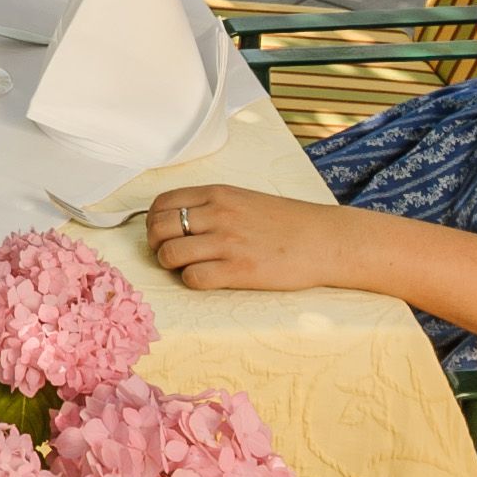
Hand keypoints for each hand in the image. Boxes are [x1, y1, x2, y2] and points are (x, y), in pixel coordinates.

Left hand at [143, 185, 354, 293]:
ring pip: (170, 254)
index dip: (152, 221)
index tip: (159, 233)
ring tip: (185, 268)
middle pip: (159, 228)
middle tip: (167, 253)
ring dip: (171, 265)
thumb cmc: (285, 222)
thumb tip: (177, 219)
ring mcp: (227, 243)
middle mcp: (218, 215)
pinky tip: (205, 279)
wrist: (323, 240)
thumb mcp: (244, 199)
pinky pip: (193, 278)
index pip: (162, 203)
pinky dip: (191, 281)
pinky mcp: (238, 270)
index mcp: (218, 194)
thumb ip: (212, 206)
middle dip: (155, 244)